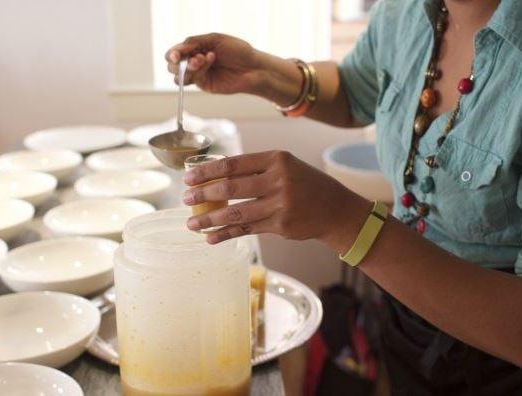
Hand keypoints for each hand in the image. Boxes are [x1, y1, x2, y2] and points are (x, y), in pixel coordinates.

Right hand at [165, 33, 263, 94]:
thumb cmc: (238, 51)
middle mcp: (195, 62)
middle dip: (177, 62)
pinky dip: (199, 69)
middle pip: (172, 66)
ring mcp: (199, 75)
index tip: (176, 55)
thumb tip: (179, 49)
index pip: (176, 52)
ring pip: (179, 76)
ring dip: (187, 67)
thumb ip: (195, 42)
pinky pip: (193, 79)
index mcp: (196, 49)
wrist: (253, 67)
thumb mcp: (215, 39)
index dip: (173, 53)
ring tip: (202, 58)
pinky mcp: (205, 85)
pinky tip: (210, 60)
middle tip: (191, 57)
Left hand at [182, 151, 372, 252]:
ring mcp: (280, 204)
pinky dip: (226, 234)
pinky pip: (246, 230)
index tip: (188, 178)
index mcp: (276, 159)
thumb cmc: (305, 184)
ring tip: (191, 223)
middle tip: (185, 199)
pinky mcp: (281, 226)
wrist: (336, 209)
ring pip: (236, 213)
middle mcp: (278, 180)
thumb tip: (216, 178)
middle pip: (231, 188)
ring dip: (210, 219)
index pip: (233, 164)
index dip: (207, 171)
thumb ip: (255, 170)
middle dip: (203, 195)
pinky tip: (211, 237)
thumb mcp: (285, 166)